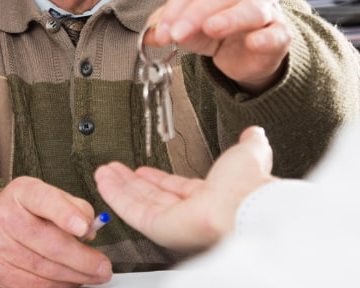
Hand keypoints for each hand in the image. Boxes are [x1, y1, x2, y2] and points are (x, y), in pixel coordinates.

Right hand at [0, 176, 112, 287]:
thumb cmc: (24, 212)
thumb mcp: (47, 196)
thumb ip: (73, 207)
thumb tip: (91, 228)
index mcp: (22, 193)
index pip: (44, 200)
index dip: (66, 214)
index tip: (84, 227)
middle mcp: (5, 218)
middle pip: (48, 243)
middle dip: (82, 259)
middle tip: (103, 266)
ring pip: (44, 269)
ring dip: (75, 276)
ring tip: (92, 275)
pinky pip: (34, 286)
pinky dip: (58, 286)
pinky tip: (70, 281)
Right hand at [94, 126, 276, 254]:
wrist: (244, 206)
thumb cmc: (247, 185)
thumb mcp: (248, 154)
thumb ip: (249, 144)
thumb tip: (254, 133)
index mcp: (209, 196)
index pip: (176, 188)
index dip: (158, 179)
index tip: (143, 171)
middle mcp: (190, 212)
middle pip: (152, 196)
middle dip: (132, 182)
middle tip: (115, 170)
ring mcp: (173, 221)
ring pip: (138, 202)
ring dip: (119, 185)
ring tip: (104, 171)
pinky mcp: (158, 227)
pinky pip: (131, 209)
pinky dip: (115, 194)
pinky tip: (104, 180)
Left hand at [146, 0, 289, 92]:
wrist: (246, 53)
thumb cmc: (216, 30)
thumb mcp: (187, 25)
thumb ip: (168, 25)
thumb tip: (151, 34)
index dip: (176, 8)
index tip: (162, 31)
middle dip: (196, 12)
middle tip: (178, 33)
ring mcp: (266, 7)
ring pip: (251, 8)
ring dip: (230, 18)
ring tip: (211, 29)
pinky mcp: (280, 33)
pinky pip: (277, 33)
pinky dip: (266, 37)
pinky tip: (254, 42)